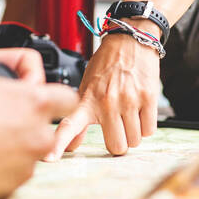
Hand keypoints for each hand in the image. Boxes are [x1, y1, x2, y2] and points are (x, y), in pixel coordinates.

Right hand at [0, 45, 77, 198]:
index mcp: (31, 104)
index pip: (66, 98)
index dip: (48, 93)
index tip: (27, 92)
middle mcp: (34, 139)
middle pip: (45, 128)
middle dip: (25, 120)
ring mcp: (20, 169)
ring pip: (25, 153)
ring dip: (8, 143)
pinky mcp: (2, 192)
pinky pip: (6, 176)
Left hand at [48, 28, 161, 158]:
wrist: (131, 39)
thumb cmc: (107, 65)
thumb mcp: (87, 87)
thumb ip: (81, 118)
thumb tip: (72, 147)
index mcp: (87, 100)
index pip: (70, 125)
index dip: (59, 143)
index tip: (49, 158)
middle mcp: (107, 102)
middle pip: (117, 147)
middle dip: (119, 141)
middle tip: (117, 126)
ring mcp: (128, 100)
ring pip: (134, 140)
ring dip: (133, 133)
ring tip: (129, 114)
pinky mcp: (148, 97)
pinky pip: (149, 130)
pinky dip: (145, 126)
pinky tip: (139, 110)